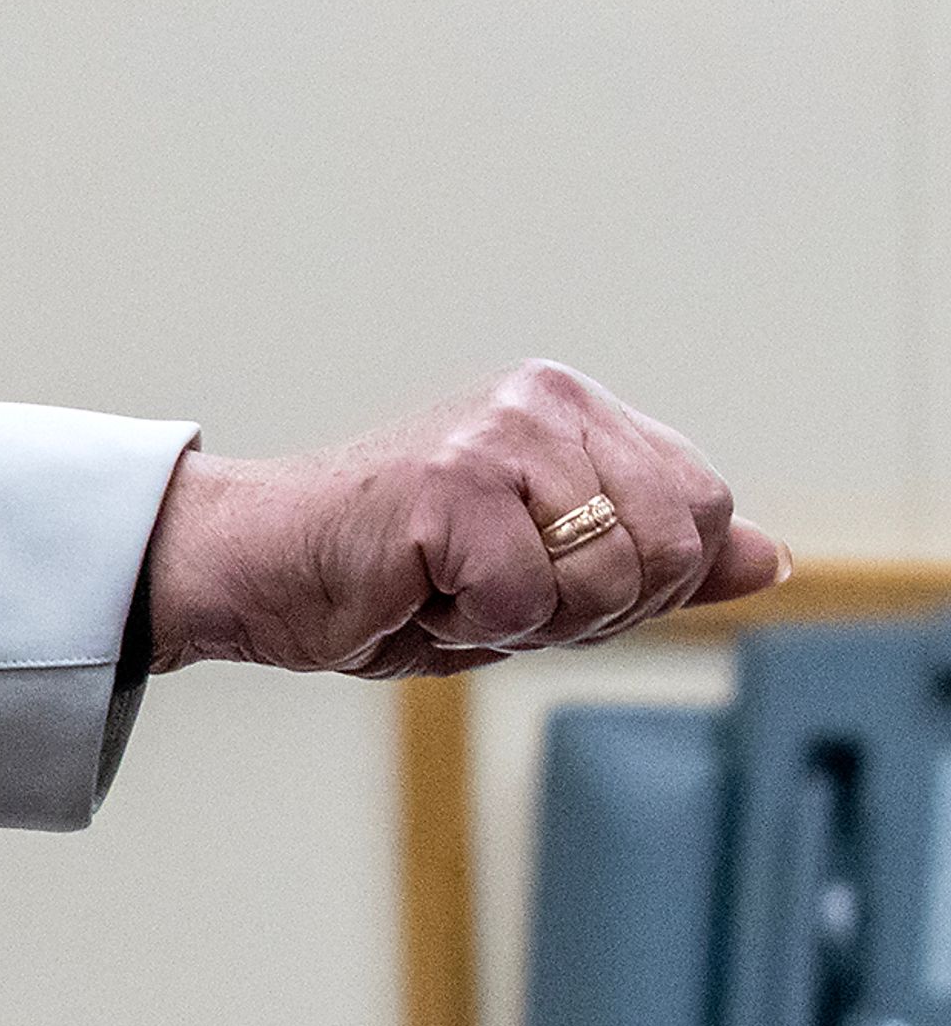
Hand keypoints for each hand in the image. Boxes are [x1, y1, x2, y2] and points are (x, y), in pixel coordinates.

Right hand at [138, 361, 790, 678]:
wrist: (254, 568)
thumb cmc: (389, 574)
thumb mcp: (548, 571)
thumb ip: (656, 559)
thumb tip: (769, 558)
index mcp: (575, 410)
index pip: (701, 511)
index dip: (639, 581)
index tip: (541, 578)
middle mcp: (545, 401)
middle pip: (671, 550)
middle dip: (591, 609)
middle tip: (490, 590)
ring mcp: (497, 434)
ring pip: (607, 578)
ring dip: (528, 620)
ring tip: (450, 587)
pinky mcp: (450, 481)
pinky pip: (525, 599)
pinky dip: (471, 624)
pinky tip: (414, 590)